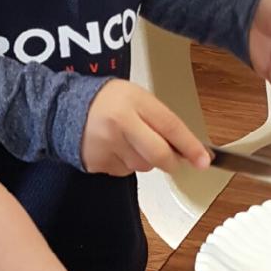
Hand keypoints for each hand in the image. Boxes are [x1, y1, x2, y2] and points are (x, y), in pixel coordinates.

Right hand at [80, 80, 210, 176]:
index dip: (190, 146)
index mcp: (134, 101)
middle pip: (158, 154)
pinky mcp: (98, 162)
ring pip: (144, 166)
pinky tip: (116, 148)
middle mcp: (120, 123)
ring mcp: (107, 144)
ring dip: (145, 160)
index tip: (204, 160)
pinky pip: (125, 172)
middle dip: (172, 162)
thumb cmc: (109, 102)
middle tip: (174, 161)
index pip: (171, 126)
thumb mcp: (138, 98)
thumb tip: (189, 149)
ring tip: (130, 141)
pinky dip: (126, 164)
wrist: (66, 108)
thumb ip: (162, 121)